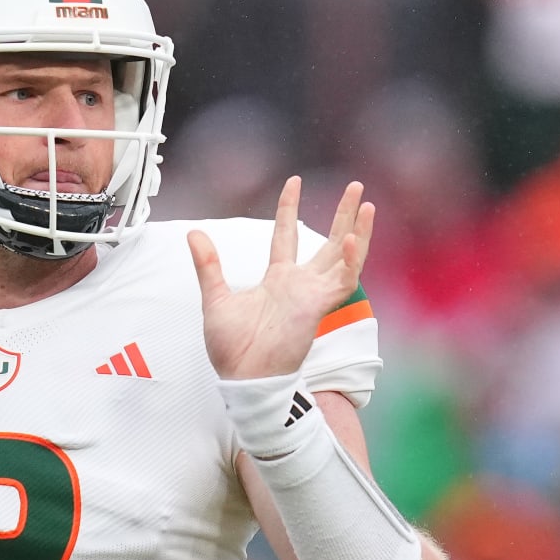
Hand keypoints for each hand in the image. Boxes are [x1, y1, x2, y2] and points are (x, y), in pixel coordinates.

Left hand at [188, 178, 374, 380]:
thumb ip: (208, 265)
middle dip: (343, 214)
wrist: (243, 377)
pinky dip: (350, 261)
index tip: (294, 182)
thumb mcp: (214, 298)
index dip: (289, 208)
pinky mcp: (319, 308)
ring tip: (366, 205)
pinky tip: (353, 240)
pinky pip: (342, 282)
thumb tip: (193, 234)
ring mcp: (313, 295)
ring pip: (344, 257)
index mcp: (277, 279)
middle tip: (355, 186)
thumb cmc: (231, 348)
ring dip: (357, 232)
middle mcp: (300, 284)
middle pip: (328, 241)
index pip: (286, 235)